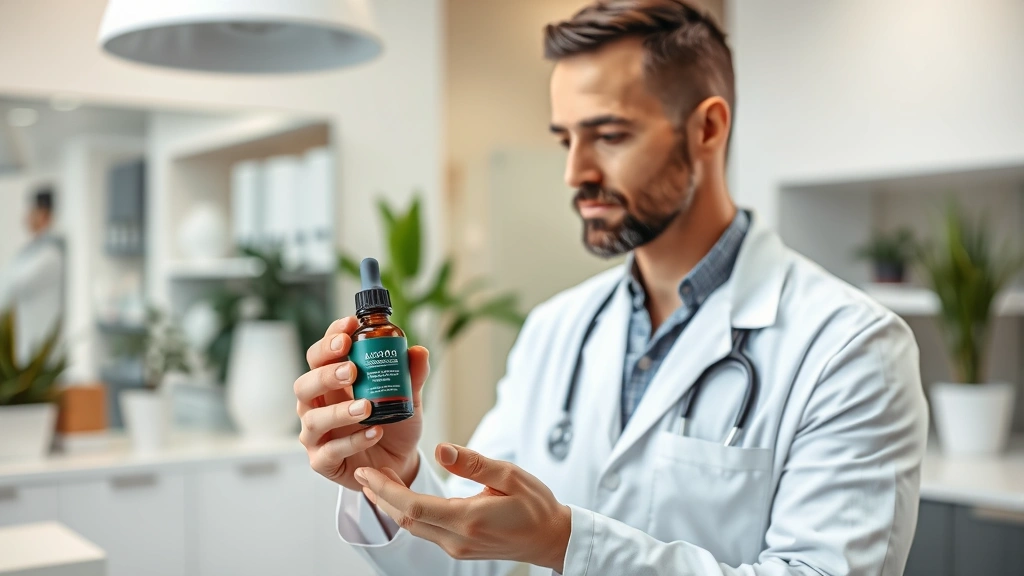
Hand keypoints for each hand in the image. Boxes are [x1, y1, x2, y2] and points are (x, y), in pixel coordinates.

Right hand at [295, 316, 429, 490]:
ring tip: (366, 407)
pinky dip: (353, 441)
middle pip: (305, 384)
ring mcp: (316, 435)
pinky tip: (375, 432)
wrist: (400, 461)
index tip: (349, 326)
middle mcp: (317, 406)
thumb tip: (418, 351)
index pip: (320, 355)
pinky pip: (330, 451)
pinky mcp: (323, 462)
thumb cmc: (394, 423)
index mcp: (331, 383)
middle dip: (326, 374)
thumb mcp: (408, 397)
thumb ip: (411, 375)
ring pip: (313, 419)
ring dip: (339, 411)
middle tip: (351, 369)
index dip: (330, 338)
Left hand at [354, 444, 571, 572]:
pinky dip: (408, 512)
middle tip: (364, 471)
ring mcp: (457, 547)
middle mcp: (457, 538)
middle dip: (380, 495)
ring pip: (413, 527)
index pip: (413, 506)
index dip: (385, 489)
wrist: (551, 539)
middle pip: (405, 519)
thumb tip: (441, 448)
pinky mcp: (460, 548)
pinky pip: (425, 530)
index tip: (366, 471)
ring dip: (392, 505)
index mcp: (468, 518)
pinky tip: (403, 497)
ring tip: (378, 480)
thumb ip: (473, 462)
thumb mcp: (510, 475)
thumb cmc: (536, 506)